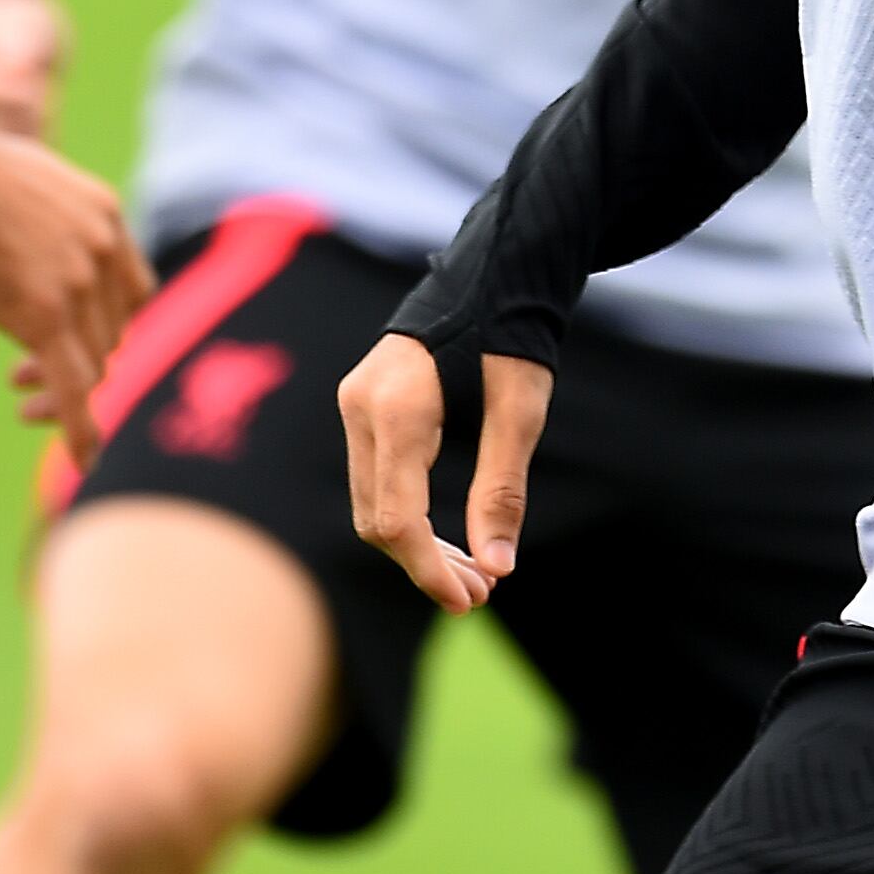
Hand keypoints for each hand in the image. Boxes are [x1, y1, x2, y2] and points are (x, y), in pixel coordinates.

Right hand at [0, 76, 148, 461]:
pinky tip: (82, 457)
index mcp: (107, 215)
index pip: (132, 292)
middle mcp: (105, 248)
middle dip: (83, 362)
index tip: (71, 343)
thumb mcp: (35, 179)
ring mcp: (77, 282)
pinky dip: (81, 427)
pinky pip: (75, 386)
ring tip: (25, 405)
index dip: (107, 327)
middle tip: (26, 378)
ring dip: (68, 394)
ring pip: (96, 363)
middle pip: (115, 332)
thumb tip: (45, 236)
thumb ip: (58, 217)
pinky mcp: (42, 315)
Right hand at [338, 331, 552, 614]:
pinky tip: (448, 536)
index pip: (399, 519)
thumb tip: (496, 569)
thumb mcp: (519, 412)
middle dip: (426, 564)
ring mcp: (355, 403)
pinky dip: (407, 514)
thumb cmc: (512, 336)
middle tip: (481, 592)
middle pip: (378, 518)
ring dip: (416, 545)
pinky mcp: (362, 403)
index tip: (469, 601)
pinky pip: (375, 477)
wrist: (492, 271)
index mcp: (398, 408)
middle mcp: (361, 406)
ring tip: (473, 572)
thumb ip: (502, 490)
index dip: (430, 570)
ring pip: (372, 503)